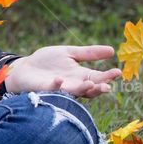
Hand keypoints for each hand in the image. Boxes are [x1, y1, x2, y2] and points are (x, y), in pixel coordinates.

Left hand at [4, 46, 121, 100]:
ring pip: (75, 93)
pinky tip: (60, 79)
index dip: (107, 76)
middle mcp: (73, 85)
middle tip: (107, 86)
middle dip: (99, 88)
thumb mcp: (69, 53)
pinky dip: (57, 86)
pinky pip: (53, 90)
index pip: (97, 78)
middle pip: (90, 89)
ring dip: (83, 89)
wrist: (24, 68)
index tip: (118, 72)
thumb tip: (112, 50)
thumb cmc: (47, 62)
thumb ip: (89, 53)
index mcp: (80, 76)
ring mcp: (60, 89)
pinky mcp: (46, 90)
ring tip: (91, 84)